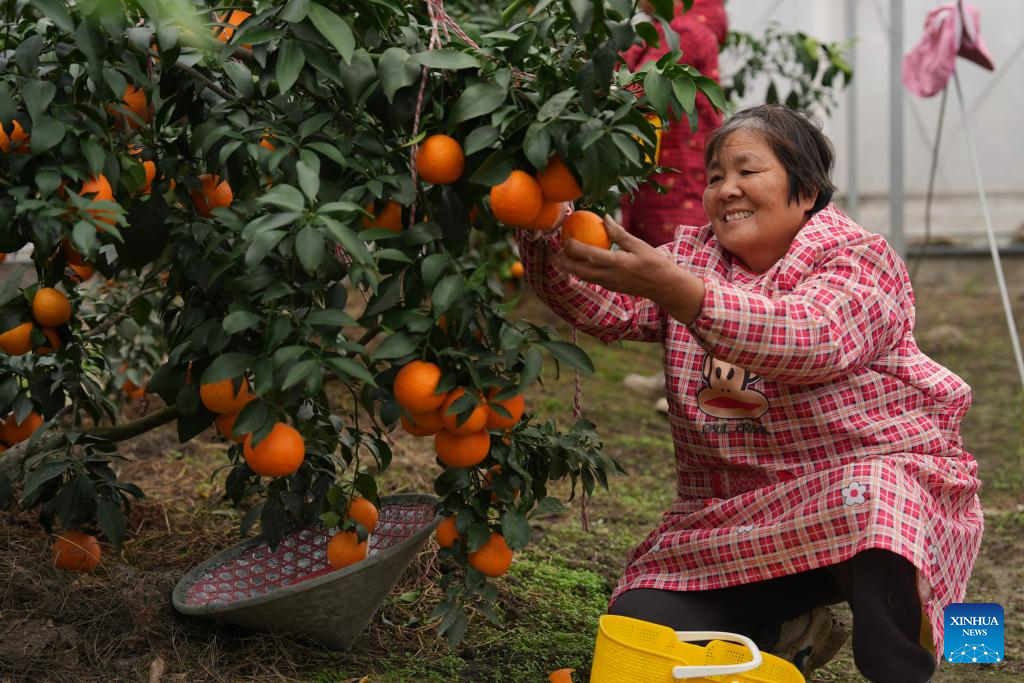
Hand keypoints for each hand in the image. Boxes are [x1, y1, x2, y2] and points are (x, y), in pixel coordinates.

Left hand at [553, 214, 674, 299]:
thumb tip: (604, 218)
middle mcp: (611, 276)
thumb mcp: (639, 245)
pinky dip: (583, 272)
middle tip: (556, 252)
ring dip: (572, 269)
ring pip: (585, 277)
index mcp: (618, 263)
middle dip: (566, 263)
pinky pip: (593, 279)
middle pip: (581, 271)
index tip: (566, 238)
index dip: (574, 248)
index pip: (590, 255)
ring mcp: (610, 284)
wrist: (664, 286)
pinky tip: (580, 265)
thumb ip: (619, 233)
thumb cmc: (654, 262)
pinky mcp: (612, 287)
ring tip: (563, 259)